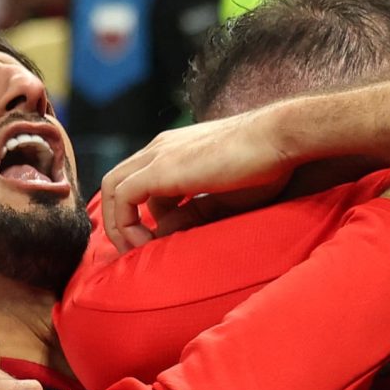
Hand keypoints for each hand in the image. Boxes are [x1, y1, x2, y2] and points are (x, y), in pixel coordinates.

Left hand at [99, 106, 309, 247]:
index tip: (156, 240)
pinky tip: (147, 243)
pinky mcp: (160, 168)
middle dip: (120, 220)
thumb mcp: (221, 197)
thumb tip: (166, 233)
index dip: (140, 215)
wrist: (277, 139)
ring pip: (112, 187)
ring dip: (118, 223)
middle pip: (118, 183)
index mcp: (174, 151)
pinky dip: (125, 223)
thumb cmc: (263, 166)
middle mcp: (160, 148)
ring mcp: (158, 155)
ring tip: (138, 250)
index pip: (139, 183)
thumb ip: (193, 213)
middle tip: (137, 249)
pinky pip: (122, 196)